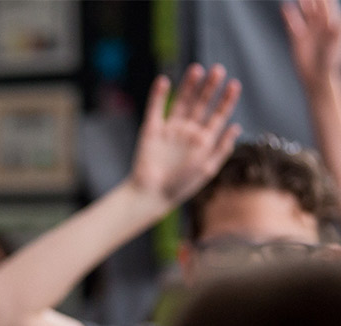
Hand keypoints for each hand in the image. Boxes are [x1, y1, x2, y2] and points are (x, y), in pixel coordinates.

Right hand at [127, 64, 241, 206]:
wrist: (151, 195)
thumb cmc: (181, 186)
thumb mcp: (207, 169)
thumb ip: (221, 148)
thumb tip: (236, 127)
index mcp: (204, 140)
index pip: (219, 115)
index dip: (227, 100)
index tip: (234, 85)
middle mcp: (188, 132)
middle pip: (202, 104)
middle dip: (210, 88)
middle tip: (218, 70)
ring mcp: (170, 129)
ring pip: (181, 102)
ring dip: (189, 86)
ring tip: (197, 69)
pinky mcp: (151, 130)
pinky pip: (156, 109)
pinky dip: (158, 95)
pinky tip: (164, 81)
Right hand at [285, 0, 340, 90]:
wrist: (317, 76)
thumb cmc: (329, 61)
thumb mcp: (334, 44)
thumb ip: (334, 32)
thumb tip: (332, 21)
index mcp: (332, 22)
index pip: (327, 4)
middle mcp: (321, 24)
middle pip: (316, 5)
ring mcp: (309, 30)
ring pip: (305, 12)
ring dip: (302, 3)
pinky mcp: (297, 38)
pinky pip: (292, 23)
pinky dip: (289, 15)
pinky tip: (285, 8)